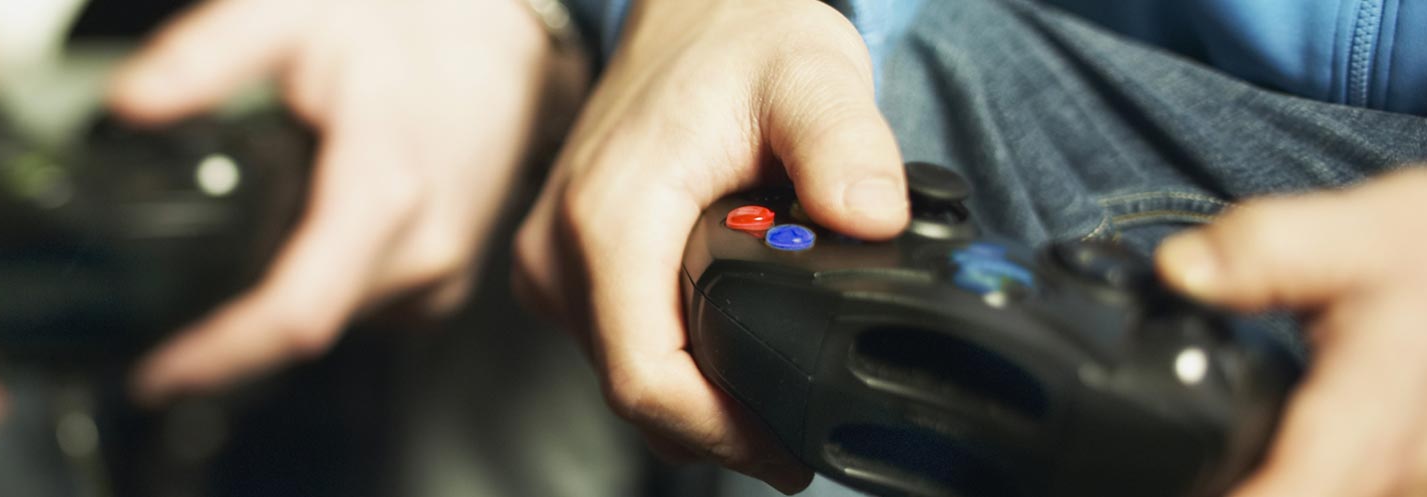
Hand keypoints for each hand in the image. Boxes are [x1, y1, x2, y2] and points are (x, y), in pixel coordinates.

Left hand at [110, 0, 574, 402]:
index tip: (157, 374)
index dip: (219, 357)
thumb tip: (131, 103)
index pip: (295, 313)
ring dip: (277, 302)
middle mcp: (423, 246)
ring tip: (247, 239)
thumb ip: (209, 56)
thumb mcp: (293, 15)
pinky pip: (365, 308)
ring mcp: (442, 270)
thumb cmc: (411, 22)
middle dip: (230, 330)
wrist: (501, 36)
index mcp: (383, 189)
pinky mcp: (447, 279)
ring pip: (333, 320)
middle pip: (303, 324)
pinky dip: (320, 286)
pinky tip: (306, 231)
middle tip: (168, 308)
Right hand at [512, 0, 908, 490]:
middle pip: (636, 391)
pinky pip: (617, 344)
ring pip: (625, 374)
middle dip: (720, 425)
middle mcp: (561, 249)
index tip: (789, 452)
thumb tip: (872, 217)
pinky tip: (730, 344)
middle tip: (801, 433)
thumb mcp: (811, 74)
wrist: (692, 9)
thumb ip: (845, 145)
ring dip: (698, 396)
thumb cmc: (742, 37)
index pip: (646, 379)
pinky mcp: (562, 268)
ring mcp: (553, 263)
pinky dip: (675, 360)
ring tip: (775, 384)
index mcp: (610, 218)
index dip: (722, 434)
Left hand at [1154, 168, 1426, 496]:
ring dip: (1252, 486)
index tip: (1147, 469)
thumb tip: (1177, 269)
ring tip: (1210, 457)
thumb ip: (1258, 251)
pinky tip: (1260, 459)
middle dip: (1213, 488)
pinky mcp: (1420, 496)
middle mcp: (1391, 496)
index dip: (1201, 493)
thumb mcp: (1362, 231)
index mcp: (1364, 447)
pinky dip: (1291, 483)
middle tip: (1153, 458)